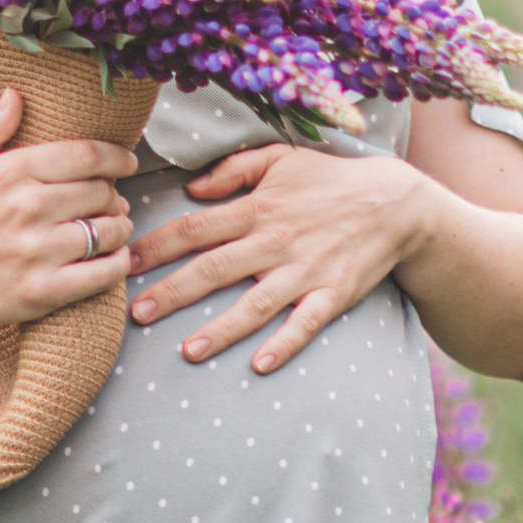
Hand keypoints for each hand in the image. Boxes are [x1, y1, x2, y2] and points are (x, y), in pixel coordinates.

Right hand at [0, 88, 136, 336]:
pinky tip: (114, 256)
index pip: (85, 155)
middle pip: (101, 192)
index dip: (115, 157)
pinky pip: (102, 273)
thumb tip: (14, 94)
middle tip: (110, 200)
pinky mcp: (43, 290)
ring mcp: (36, 251)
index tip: (126, 161)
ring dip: (119, 226)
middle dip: (112, 194)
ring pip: (107, 230)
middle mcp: (27, 208)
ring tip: (113, 226)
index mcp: (11, 172)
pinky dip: (118, 263)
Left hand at [127, 142, 421, 374]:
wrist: (396, 202)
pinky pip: (305, 323)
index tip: (126, 262)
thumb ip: (234, 169)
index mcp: (258, 207)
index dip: (157, 245)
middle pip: (214, 268)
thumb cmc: (330, 180)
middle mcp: (275, 240)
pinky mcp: (333, 293)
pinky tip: (261, 364)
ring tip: (188, 351)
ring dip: (221, 329)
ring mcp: (305, 270)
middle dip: (172, 292)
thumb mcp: (281, 158)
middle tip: (137, 314)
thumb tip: (191, 189)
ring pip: (255, 303)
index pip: (195, 228)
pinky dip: (285, 343)